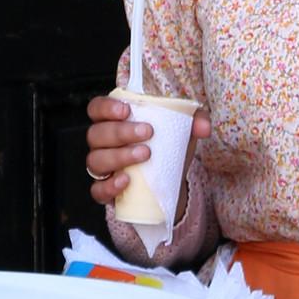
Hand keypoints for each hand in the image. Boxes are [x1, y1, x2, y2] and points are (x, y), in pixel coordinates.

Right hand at [85, 94, 210, 207]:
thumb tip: (203, 127)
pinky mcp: (105, 190)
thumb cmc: (168, 147)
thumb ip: (195, 121)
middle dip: (120, 132)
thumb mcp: (182, 131)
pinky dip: (109, 186)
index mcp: (113, 121)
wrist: (171, 182)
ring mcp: (102, 167)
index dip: (106, 107)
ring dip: (119, 156)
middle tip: (148, 132)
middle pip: (96, 134)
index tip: (127, 110)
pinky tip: (126, 181)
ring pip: (95, 161)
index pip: (96, 108)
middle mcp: (102, 143)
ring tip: (145, 154)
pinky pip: (97, 190)